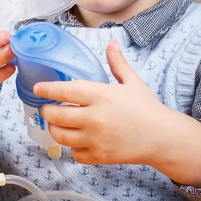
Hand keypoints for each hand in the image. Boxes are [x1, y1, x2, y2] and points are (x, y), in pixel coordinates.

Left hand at [33, 40, 166, 165]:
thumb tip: (112, 43)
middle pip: (55, 116)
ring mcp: (95, 139)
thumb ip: (117, 63)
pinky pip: (74, 154)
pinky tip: (77, 140)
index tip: (37, 88)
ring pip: (60, 136)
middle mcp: (95, 118)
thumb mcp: (132, 82)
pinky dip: (72, 148)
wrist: (163, 137)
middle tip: (48, 108)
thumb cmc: (147, 108)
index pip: (64, 91)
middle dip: (46, 111)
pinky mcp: (99, 156)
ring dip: (55, 129)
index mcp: (101, 95)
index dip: (47, 89)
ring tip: (58, 123)